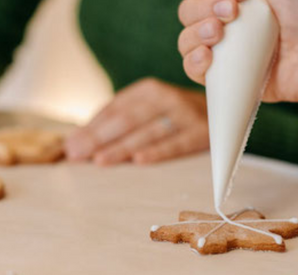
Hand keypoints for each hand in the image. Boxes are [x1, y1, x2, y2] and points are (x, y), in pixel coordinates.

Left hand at [65, 78, 208, 165]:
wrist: (227, 111)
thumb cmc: (174, 117)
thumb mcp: (148, 110)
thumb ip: (114, 122)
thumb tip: (76, 141)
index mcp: (148, 90)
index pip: (114, 109)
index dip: (91, 127)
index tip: (70, 145)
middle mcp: (166, 97)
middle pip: (127, 119)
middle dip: (99, 138)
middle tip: (76, 154)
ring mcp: (185, 114)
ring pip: (148, 132)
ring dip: (122, 147)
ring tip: (99, 160)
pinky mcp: (203, 133)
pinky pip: (177, 143)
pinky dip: (158, 151)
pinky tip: (139, 161)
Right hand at [177, 0, 297, 117]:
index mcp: (233, 0)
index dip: (205, 0)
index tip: (231, 3)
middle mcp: (224, 24)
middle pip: (188, 16)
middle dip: (199, 14)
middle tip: (228, 17)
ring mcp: (222, 51)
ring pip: (186, 43)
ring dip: (194, 38)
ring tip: (216, 38)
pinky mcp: (224, 78)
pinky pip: (194, 72)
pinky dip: (193, 64)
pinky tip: (206, 58)